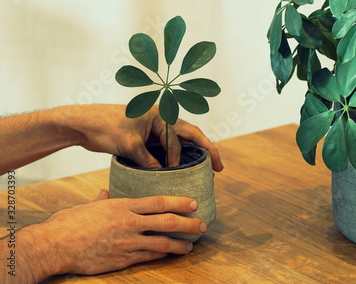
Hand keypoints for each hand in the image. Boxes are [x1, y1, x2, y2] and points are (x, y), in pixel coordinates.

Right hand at [9, 191, 206, 281]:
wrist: (55, 245)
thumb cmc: (69, 223)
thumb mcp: (88, 206)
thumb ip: (102, 200)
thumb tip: (105, 194)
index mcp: (123, 206)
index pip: (159, 202)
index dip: (179, 202)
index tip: (194, 203)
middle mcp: (129, 223)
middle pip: (166, 222)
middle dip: (188, 223)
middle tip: (202, 224)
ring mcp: (127, 243)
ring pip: (161, 243)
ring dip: (179, 244)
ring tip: (191, 245)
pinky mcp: (122, 260)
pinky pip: (148, 257)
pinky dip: (161, 255)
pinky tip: (170, 254)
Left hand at [68, 104, 223, 170]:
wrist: (83, 123)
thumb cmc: (105, 127)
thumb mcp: (129, 145)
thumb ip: (148, 160)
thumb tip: (163, 175)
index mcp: (160, 114)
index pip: (180, 138)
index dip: (185, 157)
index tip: (187, 173)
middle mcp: (161, 118)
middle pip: (190, 135)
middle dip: (206, 150)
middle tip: (219, 167)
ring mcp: (154, 126)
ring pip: (180, 141)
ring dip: (192, 154)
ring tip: (205, 170)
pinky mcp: (146, 135)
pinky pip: (166, 147)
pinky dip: (175, 157)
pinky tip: (180, 169)